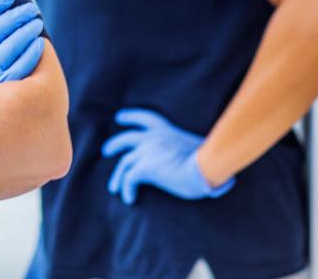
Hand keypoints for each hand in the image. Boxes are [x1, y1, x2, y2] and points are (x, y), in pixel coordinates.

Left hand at [101, 109, 234, 204]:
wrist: (207, 167)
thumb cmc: (211, 161)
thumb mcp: (201, 149)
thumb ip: (194, 152)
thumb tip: (210, 164)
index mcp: (167, 130)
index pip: (146, 118)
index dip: (132, 117)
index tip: (120, 118)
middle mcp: (153, 138)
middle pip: (127, 138)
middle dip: (115, 144)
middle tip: (106, 151)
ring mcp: (147, 151)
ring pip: (125, 163)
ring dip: (118, 176)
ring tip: (114, 188)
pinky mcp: (144, 168)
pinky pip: (129, 179)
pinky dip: (126, 189)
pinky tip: (129, 199)